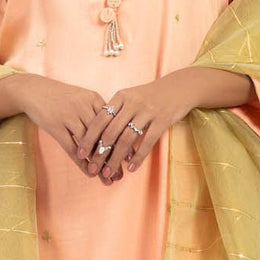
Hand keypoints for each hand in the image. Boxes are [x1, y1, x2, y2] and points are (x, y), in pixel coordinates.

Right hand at [22, 74, 125, 185]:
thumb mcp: (81, 98)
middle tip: (120, 174)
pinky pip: (72, 148)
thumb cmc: (60, 97)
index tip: (132, 157)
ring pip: (90, 145)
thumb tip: (114, 133)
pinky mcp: (56, 126)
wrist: (33, 90)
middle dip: (113, 157)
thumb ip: (96, 112)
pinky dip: (82, 163)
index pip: (113, 124)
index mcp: (93, 98)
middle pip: (103, 136)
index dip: (123, 141)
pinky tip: (90, 173)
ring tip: (108, 179)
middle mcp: (83, 106)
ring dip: (100, 164)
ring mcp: (69, 116)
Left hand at [75, 74, 194, 179]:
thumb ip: (116, 111)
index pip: (100, 119)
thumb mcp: (131, 96)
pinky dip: (138, 157)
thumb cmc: (151, 95)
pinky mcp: (162, 120)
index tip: (79, 152)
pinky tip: (131, 168)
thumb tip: (97, 134)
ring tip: (108, 172)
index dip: (89, 137)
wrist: (180, 87)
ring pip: (126, 139)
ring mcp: (148, 111)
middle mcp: (132, 103)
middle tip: (92, 168)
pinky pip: (147, 142)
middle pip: (111, 132)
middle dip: (99, 152)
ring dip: (116, 159)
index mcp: (121, 96)